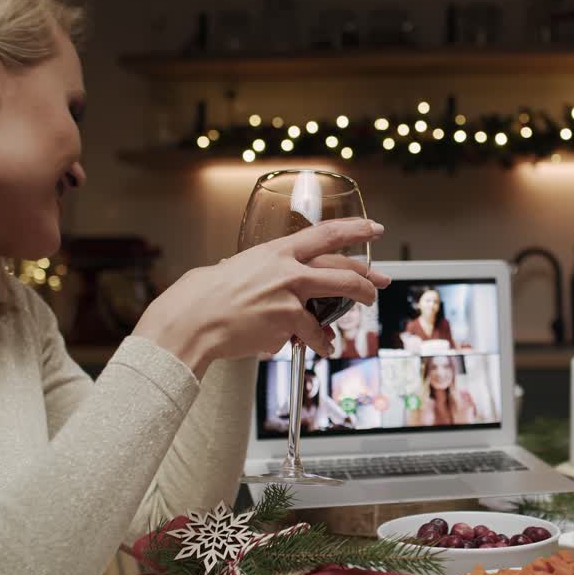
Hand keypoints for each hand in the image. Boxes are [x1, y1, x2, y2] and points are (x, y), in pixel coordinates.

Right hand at [134, 218, 388, 375]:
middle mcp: (287, 268)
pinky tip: (323, 346)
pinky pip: (316, 332)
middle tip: (381, 280)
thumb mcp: (233, 268)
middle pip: (343, 265)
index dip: (355, 229)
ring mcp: (290, 293)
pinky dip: (321, 342)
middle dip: (369, 275)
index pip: (325, 233)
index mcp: (275, 250)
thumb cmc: (202, 297)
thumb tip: (259, 276)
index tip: (373, 229)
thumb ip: (257, 271)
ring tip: (363, 309)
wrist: (192, 320)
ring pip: (341, 294)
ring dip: (358, 302)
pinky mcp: (288, 320)